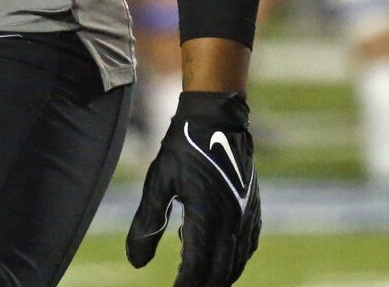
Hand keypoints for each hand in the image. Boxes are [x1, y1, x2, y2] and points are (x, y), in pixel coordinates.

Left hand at [128, 91, 260, 286]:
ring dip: (220, 278)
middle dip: (202, 286)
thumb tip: (136, 263)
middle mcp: (231, 219)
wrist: (217, 117)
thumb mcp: (158, 182)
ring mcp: (246, 214)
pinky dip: (235, 261)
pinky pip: (247, 245)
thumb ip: (147, 224)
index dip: (185, 286)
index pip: (197, 268)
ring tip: (199, 282)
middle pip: (220, 272)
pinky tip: (222, 262)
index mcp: (206, 215)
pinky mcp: (252, 207)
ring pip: (237, 262)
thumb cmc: (184, 146)